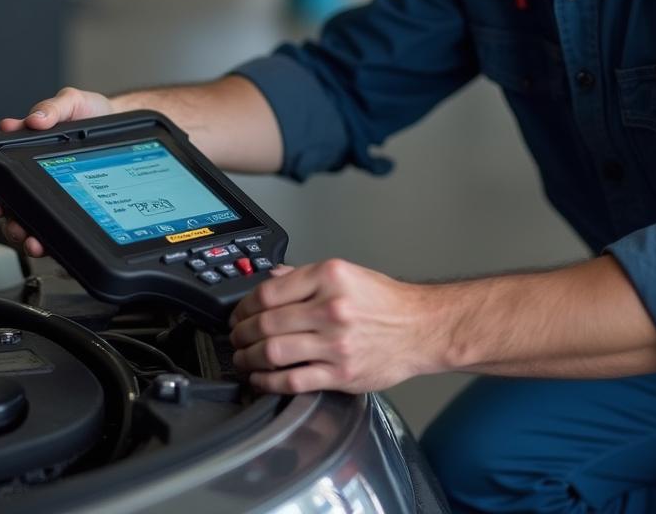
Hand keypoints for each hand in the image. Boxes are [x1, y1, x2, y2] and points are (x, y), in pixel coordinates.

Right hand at [0, 87, 114, 256]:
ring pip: (30, 222)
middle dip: (9, 220)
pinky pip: (56, 229)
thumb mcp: (73, 102)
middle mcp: (37, 177)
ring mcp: (54, 195)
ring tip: (32, 240)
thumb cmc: (93, 114)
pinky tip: (50, 245)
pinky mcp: (72, 208)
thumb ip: (53, 107)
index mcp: (29, 154)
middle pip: (12, 206)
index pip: (2, 177)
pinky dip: (50, 241)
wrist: (121, 125)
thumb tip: (33, 119)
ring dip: (26, 235)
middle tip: (15, 224)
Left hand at [228, 258, 431, 393]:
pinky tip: (260, 378)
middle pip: (266, 323)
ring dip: (248, 358)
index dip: (244, 305)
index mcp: (330, 277)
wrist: (420, 328)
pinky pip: (292, 380)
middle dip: (241, 333)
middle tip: (235, 337)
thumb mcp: (347, 274)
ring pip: (274, 352)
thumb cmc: (386, 302)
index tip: (239, 313)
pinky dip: (268, 381)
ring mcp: (336, 344)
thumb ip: (306, 277)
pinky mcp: (340, 374)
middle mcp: (332, 308)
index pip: (269, 292)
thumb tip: (272, 279)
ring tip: (242, 358)